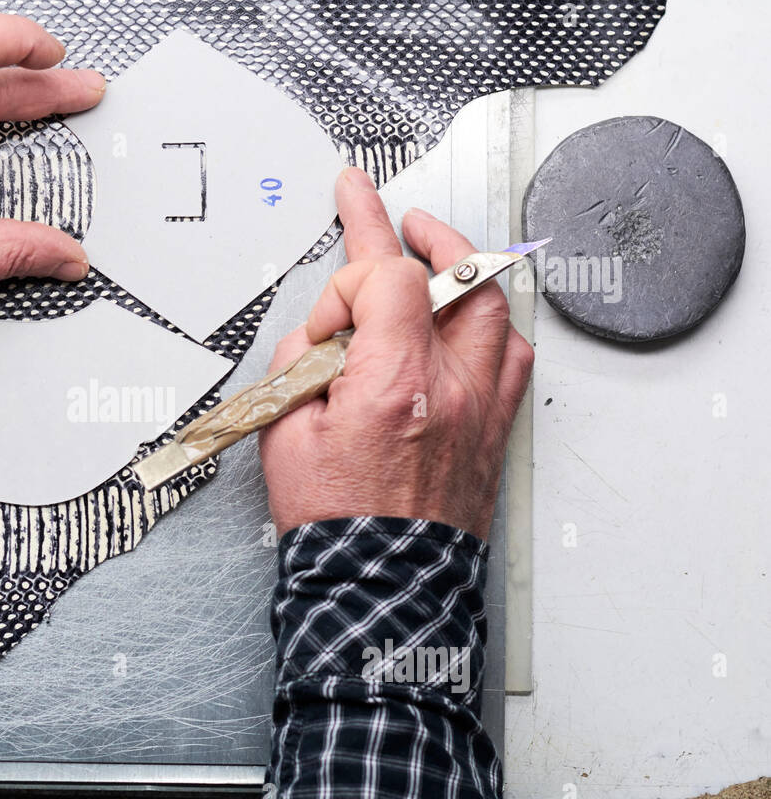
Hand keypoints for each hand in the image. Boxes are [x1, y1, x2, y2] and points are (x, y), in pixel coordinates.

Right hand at [260, 167, 534, 538]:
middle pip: (457, 272)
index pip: (388, 277)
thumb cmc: (335, 521)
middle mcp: (452, 386)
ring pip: (495, 306)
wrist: (379, 585)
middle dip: (419, 234)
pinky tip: (466, 322)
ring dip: (463, 270)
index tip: (326, 322)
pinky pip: (512, 354)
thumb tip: (325, 335)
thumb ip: (301, 364)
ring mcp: (483, 406)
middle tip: (389, 213)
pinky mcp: (495, 428)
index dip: (347, 282)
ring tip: (436, 253)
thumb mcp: (285, 431)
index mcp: (394, 382)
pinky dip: (488, 326)